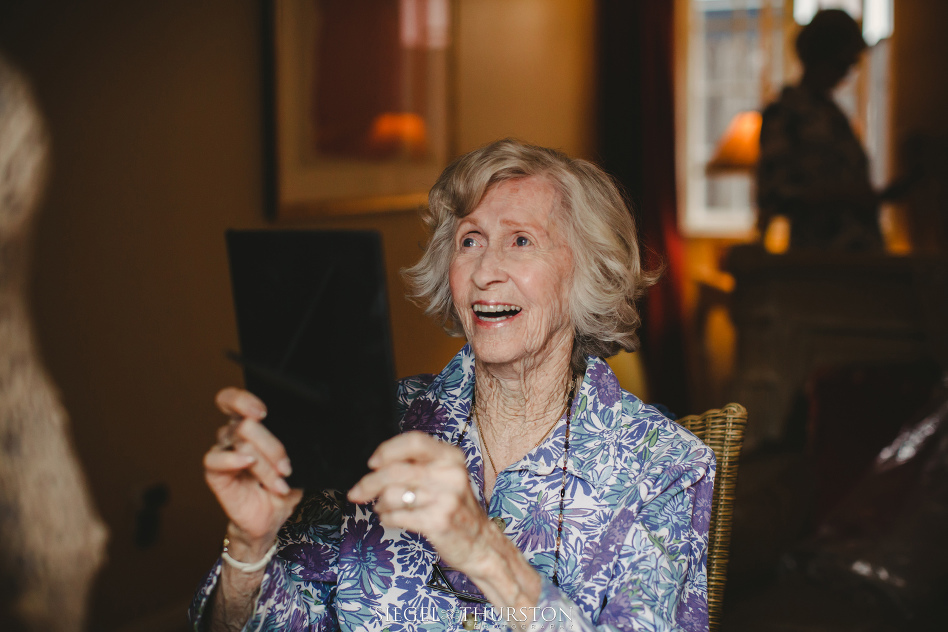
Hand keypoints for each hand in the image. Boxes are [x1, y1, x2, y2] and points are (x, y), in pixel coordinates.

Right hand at [204, 388, 302, 556]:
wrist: (272, 517)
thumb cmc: (283, 483)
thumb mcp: (295, 460)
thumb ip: (294, 442)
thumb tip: (308, 430)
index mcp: (249, 426)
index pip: (232, 400)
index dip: (243, 400)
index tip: (264, 412)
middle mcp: (232, 436)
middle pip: (246, 425)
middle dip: (273, 448)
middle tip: (286, 468)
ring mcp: (222, 454)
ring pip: (241, 444)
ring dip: (265, 465)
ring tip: (279, 484)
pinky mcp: (214, 474)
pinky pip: (214, 459)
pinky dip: (232, 460)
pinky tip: (248, 464)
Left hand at [347, 431, 491, 571]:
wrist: (480, 543)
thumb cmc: (455, 508)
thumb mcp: (445, 476)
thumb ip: (418, 465)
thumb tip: (376, 465)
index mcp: (451, 457)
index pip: (414, 441)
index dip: (388, 450)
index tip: (373, 463)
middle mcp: (450, 474)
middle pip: (395, 470)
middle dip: (369, 483)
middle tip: (357, 492)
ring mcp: (445, 498)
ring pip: (391, 494)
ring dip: (380, 504)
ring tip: (386, 509)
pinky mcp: (438, 521)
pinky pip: (396, 516)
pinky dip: (388, 519)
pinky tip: (393, 520)